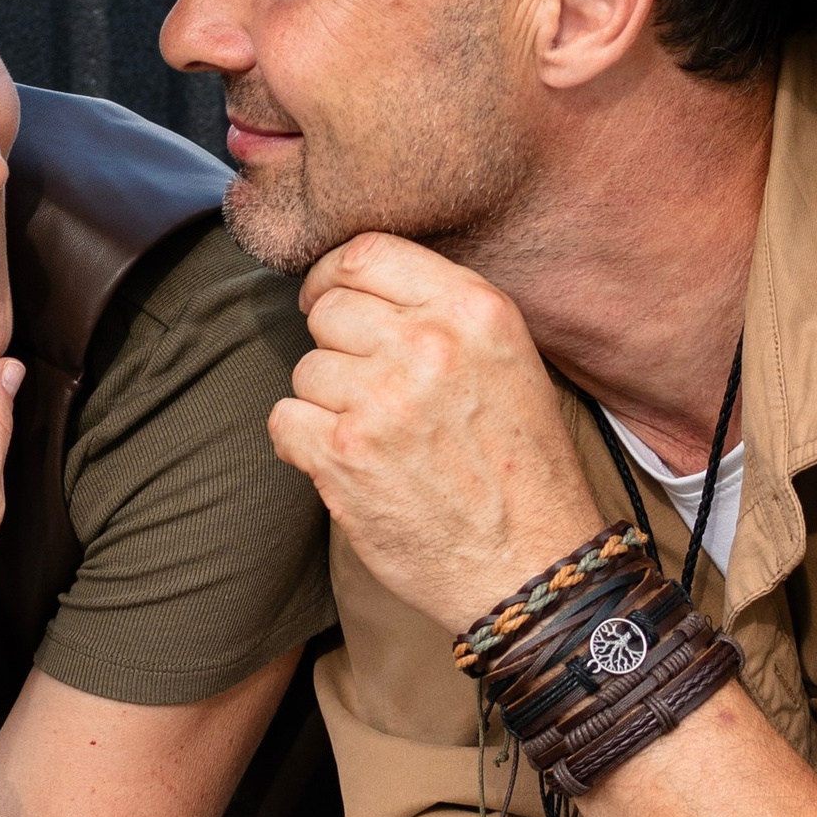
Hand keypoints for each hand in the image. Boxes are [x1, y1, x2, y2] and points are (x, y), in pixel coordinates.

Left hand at [271, 235, 598, 628]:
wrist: (531, 564)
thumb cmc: (521, 467)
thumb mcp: (510, 360)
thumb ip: (444, 313)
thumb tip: (361, 284)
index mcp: (473, 310)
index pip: (366, 252)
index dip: (333, 276)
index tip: (329, 300)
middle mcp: (428, 345)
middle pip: (329, 311)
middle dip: (337, 348)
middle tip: (367, 390)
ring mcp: (381, 399)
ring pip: (306, 369)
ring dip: (326, 403)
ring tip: (375, 437)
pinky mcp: (344, 454)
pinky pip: (285, 419)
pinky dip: (304, 443)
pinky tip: (345, 462)